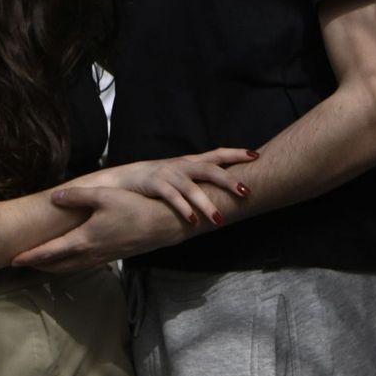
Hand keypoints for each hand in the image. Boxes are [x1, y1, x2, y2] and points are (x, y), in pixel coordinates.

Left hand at [14, 186, 189, 270]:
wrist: (163, 225)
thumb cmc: (135, 208)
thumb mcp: (105, 196)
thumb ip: (77, 196)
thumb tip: (54, 197)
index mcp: (83, 240)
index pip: (49, 252)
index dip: (29, 257)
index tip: (12, 259)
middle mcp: (89, 253)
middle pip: (56, 265)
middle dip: (37, 265)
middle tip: (21, 262)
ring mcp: (101, 257)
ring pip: (70, 267)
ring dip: (53, 266)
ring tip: (41, 262)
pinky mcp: (112, 256)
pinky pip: (83, 264)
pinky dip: (69, 264)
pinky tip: (71, 256)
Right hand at [84, 147, 255, 226]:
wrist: (120, 179)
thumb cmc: (155, 180)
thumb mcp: (179, 175)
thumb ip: (198, 179)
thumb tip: (224, 187)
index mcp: (190, 162)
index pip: (217, 154)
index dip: (236, 153)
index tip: (255, 155)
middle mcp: (182, 165)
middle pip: (210, 169)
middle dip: (229, 180)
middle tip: (247, 192)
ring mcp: (168, 174)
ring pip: (192, 188)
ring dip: (206, 204)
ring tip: (219, 219)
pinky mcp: (154, 184)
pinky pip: (171, 197)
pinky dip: (183, 209)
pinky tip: (193, 221)